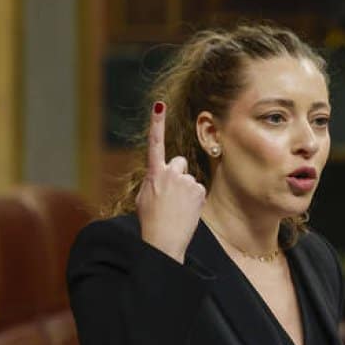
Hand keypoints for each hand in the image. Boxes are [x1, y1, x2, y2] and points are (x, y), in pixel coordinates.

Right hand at [136, 102, 205, 262]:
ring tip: (177, 208)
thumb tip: (162, 174)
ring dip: (186, 190)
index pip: (154, 143)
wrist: (163, 239)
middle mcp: (170, 173)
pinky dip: (194, 199)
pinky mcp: (199, 190)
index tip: (159, 105)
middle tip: (171, 194)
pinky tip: (187, 211)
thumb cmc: (151, 220)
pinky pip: (198, 189)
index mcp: (153, 173)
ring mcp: (186, 181)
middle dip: (177, 174)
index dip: (157, 123)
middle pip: (179, 162)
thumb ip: (154, 180)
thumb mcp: (145, 196)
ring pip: (189, 179)